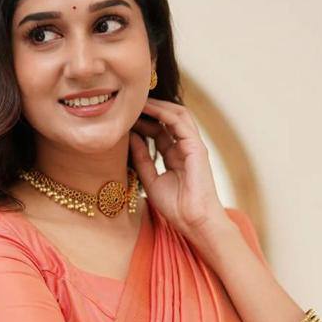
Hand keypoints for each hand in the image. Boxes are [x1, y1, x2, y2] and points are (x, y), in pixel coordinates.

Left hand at [129, 98, 228, 245]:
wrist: (193, 221)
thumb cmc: (176, 208)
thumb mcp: (150, 180)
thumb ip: (141, 159)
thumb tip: (130, 137)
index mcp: (175, 157)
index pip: (159, 132)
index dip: (143, 122)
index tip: (124, 117)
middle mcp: (184, 148)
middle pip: (168, 120)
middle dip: (151, 109)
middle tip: (130, 103)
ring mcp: (192, 146)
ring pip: (177, 115)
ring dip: (158, 106)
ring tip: (138, 100)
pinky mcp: (197, 147)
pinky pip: (181, 122)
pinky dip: (165, 112)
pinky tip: (149, 109)